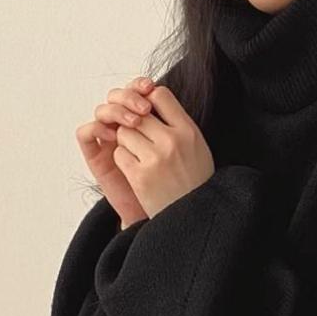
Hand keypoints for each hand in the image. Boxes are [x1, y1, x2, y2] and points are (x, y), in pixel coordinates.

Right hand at [76, 77, 157, 228]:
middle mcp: (124, 128)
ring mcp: (108, 140)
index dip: (140, 86)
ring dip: (116, 111)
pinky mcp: (96, 156)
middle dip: (130, 97)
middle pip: (117, 96)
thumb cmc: (172, 186)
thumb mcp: (177, 150)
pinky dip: (96, 128)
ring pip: (102, 110)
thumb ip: (171, 124)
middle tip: (145, 109)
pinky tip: (113, 135)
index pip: (135, 91)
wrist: (162, 216)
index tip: (151, 89)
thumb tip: (162, 94)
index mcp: (144, 121)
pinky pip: (86, 133)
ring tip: (134, 123)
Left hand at [110, 84, 214, 220]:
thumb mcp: (197, 148)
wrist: (193, 220)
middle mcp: (172, 141)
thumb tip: (152, 96)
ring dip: (126, 143)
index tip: (147, 113)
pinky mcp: (140, 177)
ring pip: (124, 132)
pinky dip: (123, 161)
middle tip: (138, 138)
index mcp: (189, 131)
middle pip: (137, 113)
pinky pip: (119, 154)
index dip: (148, 100)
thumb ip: (178, 124)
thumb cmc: (194, 184)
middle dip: (133, 124)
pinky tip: (136, 171)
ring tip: (139, 157)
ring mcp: (155, 159)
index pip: (159, 94)